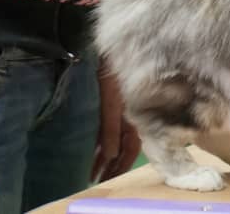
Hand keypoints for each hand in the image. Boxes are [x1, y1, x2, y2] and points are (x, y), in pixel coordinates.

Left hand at [91, 60, 141, 181]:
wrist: (114, 49)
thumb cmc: (114, 73)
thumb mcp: (111, 101)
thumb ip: (112, 128)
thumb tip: (111, 155)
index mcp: (136, 117)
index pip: (130, 149)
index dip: (120, 165)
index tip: (106, 178)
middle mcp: (134, 116)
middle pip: (126, 148)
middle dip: (113, 166)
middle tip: (97, 180)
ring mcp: (127, 111)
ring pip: (120, 140)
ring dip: (106, 157)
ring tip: (93, 171)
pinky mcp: (118, 105)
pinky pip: (113, 130)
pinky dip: (105, 143)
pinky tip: (97, 150)